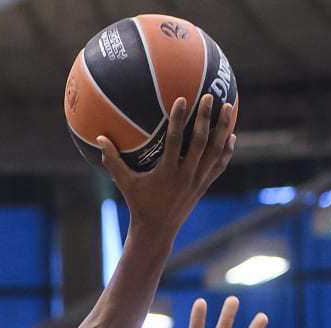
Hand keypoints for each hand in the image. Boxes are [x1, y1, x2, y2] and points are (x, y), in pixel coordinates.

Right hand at [102, 95, 235, 235]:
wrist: (158, 229)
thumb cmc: (139, 203)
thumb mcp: (124, 183)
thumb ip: (113, 160)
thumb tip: (99, 138)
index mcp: (167, 173)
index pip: (174, 141)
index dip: (178, 120)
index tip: (182, 100)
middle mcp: (186, 176)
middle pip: (200, 143)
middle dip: (206, 118)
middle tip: (210, 96)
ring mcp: (198, 180)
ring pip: (215, 151)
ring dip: (222, 128)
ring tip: (227, 107)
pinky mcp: (205, 185)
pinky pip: (219, 165)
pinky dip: (226, 150)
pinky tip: (231, 135)